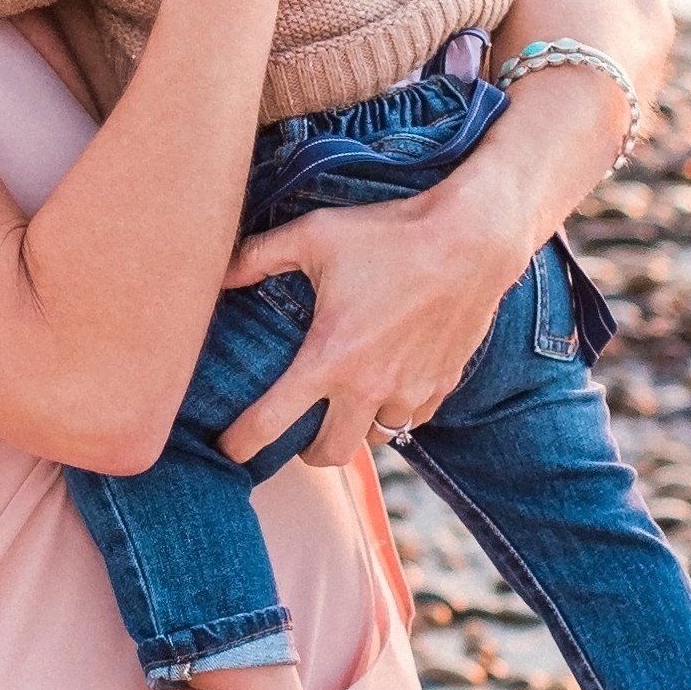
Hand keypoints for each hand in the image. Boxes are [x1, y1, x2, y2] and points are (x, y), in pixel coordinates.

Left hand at [215, 177, 541, 467]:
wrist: (472, 238)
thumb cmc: (389, 234)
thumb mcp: (314, 235)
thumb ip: (260, 256)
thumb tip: (218, 273)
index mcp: (328, 358)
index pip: (270, 423)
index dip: (241, 442)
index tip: (228, 449)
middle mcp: (368, 387)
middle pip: (328, 455)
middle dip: (304, 451)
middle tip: (295, 432)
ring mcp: (410, 391)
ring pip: (374, 439)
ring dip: (355, 429)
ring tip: (344, 405)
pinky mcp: (442, 384)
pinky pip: (413, 419)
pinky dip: (395, 412)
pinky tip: (387, 387)